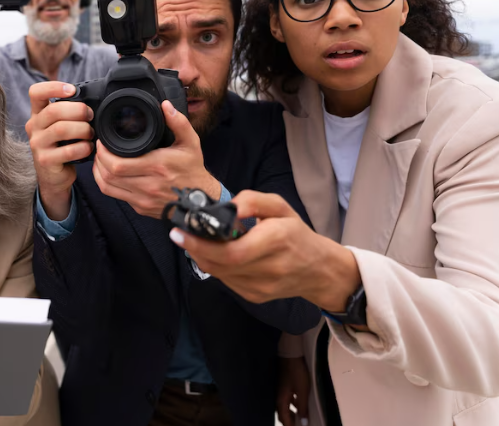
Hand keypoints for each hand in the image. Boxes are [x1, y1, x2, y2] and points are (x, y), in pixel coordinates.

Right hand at [26, 82, 94, 220]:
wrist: (53, 176)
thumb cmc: (61, 146)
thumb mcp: (59, 126)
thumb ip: (68, 112)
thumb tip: (92, 101)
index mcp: (37, 114)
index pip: (36, 92)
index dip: (54, 87)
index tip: (73, 90)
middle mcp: (33, 127)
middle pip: (54, 110)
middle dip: (78, 110)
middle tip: (90, 116)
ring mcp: (37, 144)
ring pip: (61, 129)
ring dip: (82, 129)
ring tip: (90, 133)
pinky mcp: (45, 160)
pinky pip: (68, 150)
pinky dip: (83, 148)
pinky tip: (88, 148)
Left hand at [91, 100, 219, 218]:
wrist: (200, 201)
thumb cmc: (193, 170)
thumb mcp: (190, 143)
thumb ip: (178, 122)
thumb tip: (165, 106)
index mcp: (157, 166)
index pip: (118, 165)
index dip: (103, 153)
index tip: (102, 142)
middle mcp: (148, 185)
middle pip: (109, 176)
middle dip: (98, 160)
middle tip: (99, 149)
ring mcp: (143, 199)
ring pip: (108, 187)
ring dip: (99, 173)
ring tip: (101, 160)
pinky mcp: (140, 207)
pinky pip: (115, 196)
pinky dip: (107, 184)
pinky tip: (108, 174)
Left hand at [169, 190, 361, 308]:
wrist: (319, 270)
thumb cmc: (297, 234)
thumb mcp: (281, 207)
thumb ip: (253, 201)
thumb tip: (228, 207)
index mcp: (277, 240)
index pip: (232, 250)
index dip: (202, 244)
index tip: (181, 231)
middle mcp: (269, 268)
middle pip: (220, 264)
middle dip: (195, 249)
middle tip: (179, 234)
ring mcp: (261, 287)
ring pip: (219, 273)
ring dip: (202, 257)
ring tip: (195, 241)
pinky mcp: (255, 297)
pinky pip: (226, 281)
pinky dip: (215, 266)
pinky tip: (216, 254)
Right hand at [276, 356, 309, 425]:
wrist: (290, 354)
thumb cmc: (296, 372)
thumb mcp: (302, 390)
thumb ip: (302, 407)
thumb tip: (303, 423)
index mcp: (281, 400)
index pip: (284, 419)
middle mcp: (277, 396)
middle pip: (282, 414)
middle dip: (290, 421)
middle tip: (298, 425)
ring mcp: (279, 390)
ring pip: (284, 406)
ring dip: (291, 413)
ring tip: (300, 417)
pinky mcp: (282, 384)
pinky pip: (286, 399)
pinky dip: (292, 404)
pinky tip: (298, 402)